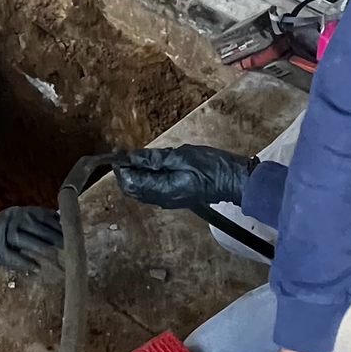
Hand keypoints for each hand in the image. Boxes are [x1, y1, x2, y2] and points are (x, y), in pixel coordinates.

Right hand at [0, 205, 64, 275]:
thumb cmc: (5, 233)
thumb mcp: (19, 222)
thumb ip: (36, 222)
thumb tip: (62, 224)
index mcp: (18, 212)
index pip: (40, 214)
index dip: (55, 223)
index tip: (69, 230)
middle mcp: (9, 219)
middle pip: (33, 225)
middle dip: (51, 234)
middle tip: (66, 244)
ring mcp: (1, 233)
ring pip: (21, 239)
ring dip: (39, 246)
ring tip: (53, 252)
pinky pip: (11, 256)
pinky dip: (24, 262)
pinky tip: (37, 267)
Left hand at [110, 144, 252, 210]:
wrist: (232, 181)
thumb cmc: (211, 167)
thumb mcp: (181, 156)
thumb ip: (154, 159)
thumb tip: (132, 158)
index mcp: (162, 189)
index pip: (130, 182)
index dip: (121, 167)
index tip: (118, 152)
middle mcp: (161, 199)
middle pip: (132, 189)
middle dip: (124, 172)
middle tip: (122, 153)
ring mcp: (167, 200)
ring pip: (140, 190)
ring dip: (133, 175)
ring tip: (132, 157)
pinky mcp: (173, 196)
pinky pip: (151, 190)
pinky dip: (144, 178)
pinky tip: (147, 166)